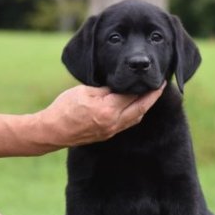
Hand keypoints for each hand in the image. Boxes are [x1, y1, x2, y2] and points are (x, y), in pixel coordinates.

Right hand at [37, 82, 165, 147]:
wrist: (53, 131)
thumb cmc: (65, 108)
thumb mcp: (85, 91)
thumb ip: (106, 89)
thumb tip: (120, 86)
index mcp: (108, 110)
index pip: (133, 96)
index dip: (146, 88)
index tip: (156, 80)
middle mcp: (113, 123)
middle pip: (140, 109)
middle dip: (153, 98)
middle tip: (161, 86)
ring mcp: (111, 131)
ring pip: (136, 118)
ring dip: (145, 106)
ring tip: (151, 95)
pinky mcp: (108, 134)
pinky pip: (127, 123)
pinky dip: (135, 114)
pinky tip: (136, 107)